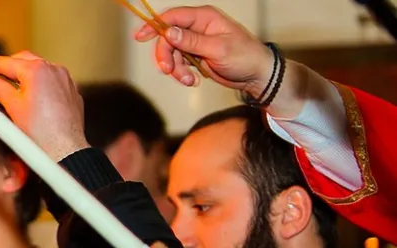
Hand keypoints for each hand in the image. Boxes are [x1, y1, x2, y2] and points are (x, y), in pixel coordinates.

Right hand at [0, 53, 87, 161]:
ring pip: (40, 69)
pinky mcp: (71, 92)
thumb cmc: (41, 132)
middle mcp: (53, 70)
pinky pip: (52, 81)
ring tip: (12, 86)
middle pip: (25, 60)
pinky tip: (33, 97)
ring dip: (25, 74)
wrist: (65, 150)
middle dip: (8, 66)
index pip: (7, 62)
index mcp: (37, 70)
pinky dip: (40, 84)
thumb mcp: (12, 107)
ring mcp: (65, 80)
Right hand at [134, 5, 272, 93]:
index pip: (173, 17)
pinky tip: (193, 81)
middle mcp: (197, 27)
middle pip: (168, 38)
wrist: (256, 75)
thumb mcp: (218, 49)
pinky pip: (179, 64)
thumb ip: (191, 41)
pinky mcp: (195, 56)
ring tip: (187, 80)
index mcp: (204, 18)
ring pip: (171, 53)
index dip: (154, 25)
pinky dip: (182, 74)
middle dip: (166, 56)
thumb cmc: (244, 57)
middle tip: (168, 71)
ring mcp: (195, 42)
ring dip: (175, 69)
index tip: (140, 37)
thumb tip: (168, 32)